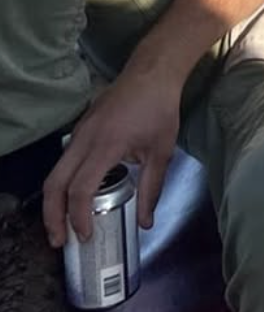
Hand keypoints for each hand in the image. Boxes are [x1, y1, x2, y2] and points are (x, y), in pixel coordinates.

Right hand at [43, 70, 181, 244]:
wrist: (152, 71)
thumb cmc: (160, 108)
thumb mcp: (162, 150)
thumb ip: (152, 188)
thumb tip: (146, 223)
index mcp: (106, 145)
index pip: (81, 189)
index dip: (78, 217)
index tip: (86, 236)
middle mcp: (85, 139)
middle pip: (54, 184)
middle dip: (52, 217)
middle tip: (60, 241)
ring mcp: (79, 131)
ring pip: (55, 172)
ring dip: (54, 201)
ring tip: (64, 224)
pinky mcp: (80, 127)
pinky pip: (64, 160)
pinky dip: (63, 183)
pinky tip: (75, 196)